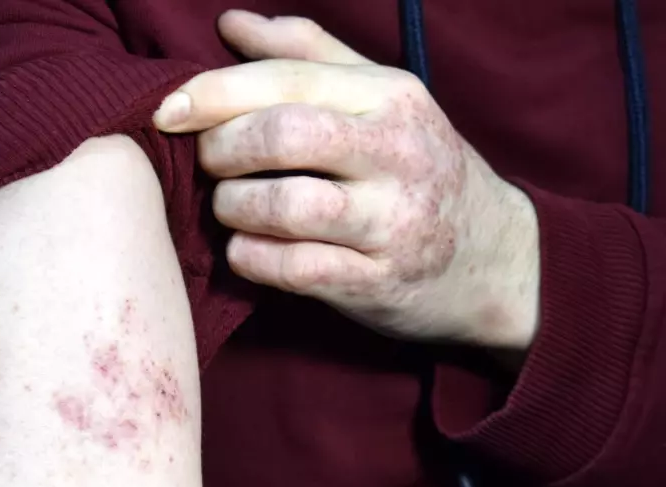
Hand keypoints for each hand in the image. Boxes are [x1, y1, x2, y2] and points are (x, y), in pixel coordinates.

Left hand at [153, 11, 539, 352]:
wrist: (495, 261)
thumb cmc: (419, 170)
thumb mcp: (381, 100)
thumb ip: (308, 57)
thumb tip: (232, 25)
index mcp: (391, 97)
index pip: (287, 79)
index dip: (214, 92)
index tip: (169, 111)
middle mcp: (397, 154)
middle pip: (282, 137)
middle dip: (221, 150)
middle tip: (207, 164)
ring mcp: (390, 223)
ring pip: (284, 206)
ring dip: (233, 208)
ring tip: (228, 208)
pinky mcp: (375, 282)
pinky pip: (292, 269)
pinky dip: (251, 258)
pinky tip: (247, 250)